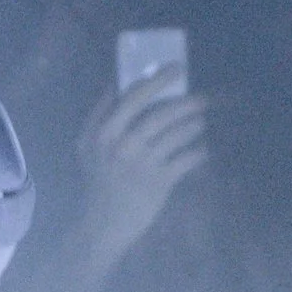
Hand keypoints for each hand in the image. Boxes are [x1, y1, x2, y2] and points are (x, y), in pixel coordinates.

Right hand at [73, 66, 209, 270]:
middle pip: (161, 114)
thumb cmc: (99, 179)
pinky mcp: (159, 182)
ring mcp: (142, 163)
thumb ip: (99, 114)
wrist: (104, 223)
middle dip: (187, 102)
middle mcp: (122, 145)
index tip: (177, 68)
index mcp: (103, 132)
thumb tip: (115, 82)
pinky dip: (199, 152)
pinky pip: (188, 159)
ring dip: (195, 125)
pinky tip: (202, 150)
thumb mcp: (88, 145)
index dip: (158, 80)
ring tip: (201, 123)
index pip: (133, 96)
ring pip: (178, 134)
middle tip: (203, 98)